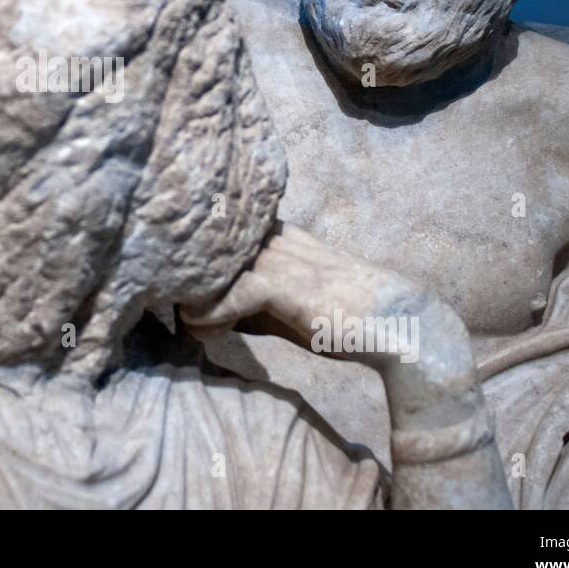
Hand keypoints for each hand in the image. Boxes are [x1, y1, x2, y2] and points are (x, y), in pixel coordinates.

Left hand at [181, 225, 429, 372]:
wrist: (396, 323)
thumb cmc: (342, 317)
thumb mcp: (288, 304)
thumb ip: (250, 301)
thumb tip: (202, 317)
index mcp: (278, 236)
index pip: (219, 233)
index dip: (193, 261)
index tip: (176, 288)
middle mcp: (275, 239)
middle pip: (207, 247)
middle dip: (184, 280)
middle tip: (172, 308)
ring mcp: (280, 259)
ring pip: (212, 269)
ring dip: (192, 301)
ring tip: (187, 326)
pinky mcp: (285, 284)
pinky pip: (231, 296)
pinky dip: (209, 317)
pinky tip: (202, 334)